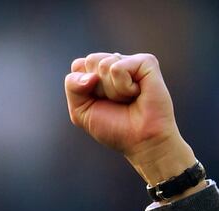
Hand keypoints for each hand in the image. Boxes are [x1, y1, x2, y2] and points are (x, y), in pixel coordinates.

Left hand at [65, 52, 199, 189]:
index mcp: (100, 72)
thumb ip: (72, 86)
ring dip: (112, 91)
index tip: (99, 103)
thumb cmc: (113, 127)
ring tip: (128, 99)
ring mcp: (131, 62)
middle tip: (116, 102)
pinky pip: (118, 67)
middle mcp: (116, 63)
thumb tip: (92, 75)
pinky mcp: (146, 62)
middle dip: (97, 89)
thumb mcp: (81, 110)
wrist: (141, 141)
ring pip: (103, 65)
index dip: (82, 88)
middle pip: (90, 61)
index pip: (78, 66)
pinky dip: (124, 87)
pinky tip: (137, 94)